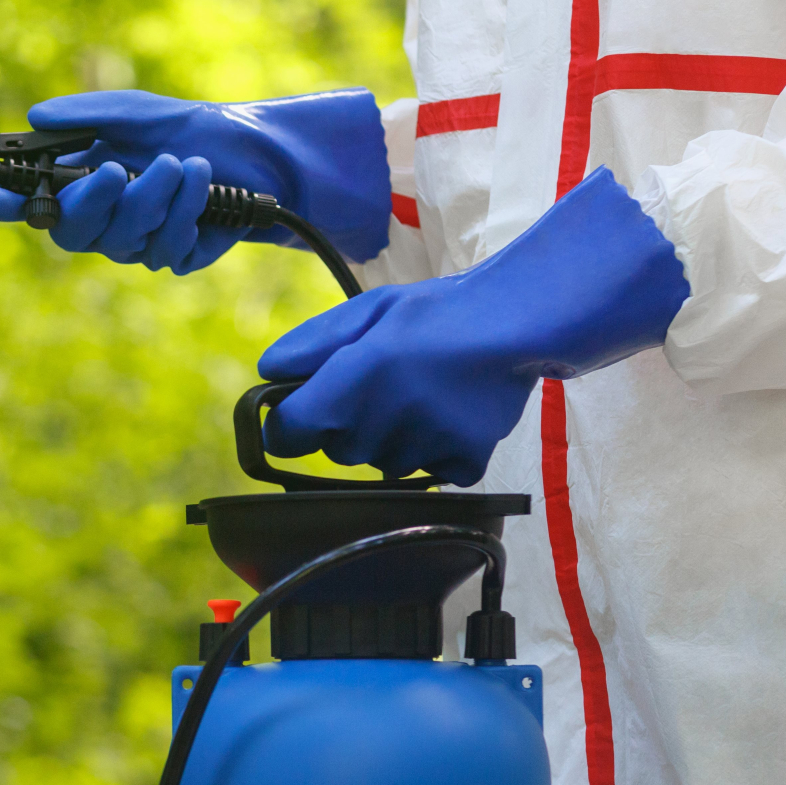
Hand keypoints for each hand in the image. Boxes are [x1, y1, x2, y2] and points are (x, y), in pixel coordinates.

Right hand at [0, 88, 389, 273]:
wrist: (257, 153)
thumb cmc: (191, 129)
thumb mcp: (139, 111)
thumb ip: (88, 116)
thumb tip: (35, 115)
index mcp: (80, 182)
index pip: (27, 204)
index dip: (4, 206)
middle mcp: (101, 219)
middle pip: (72, 233)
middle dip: (95, 201)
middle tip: (118, 169)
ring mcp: (135, 243)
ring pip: (124, 241)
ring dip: (157, 197)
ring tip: (186, 163)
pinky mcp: (174, 256)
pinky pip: (166, 251)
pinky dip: (188, 213)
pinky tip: (206, 184)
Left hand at [261, 167, 690, 485]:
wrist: (519, 321)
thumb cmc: (437, 312)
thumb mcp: (368, 311)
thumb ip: (312, 343)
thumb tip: (266, 371)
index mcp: (353, 378)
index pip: (288, 433)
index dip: (288, 426)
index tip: (299, 417)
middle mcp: (385, 418)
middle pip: (337, 452)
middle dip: (349, 426)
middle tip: (383, 386)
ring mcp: (426, 445)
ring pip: (384, 465)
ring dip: (392, 440)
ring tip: (422, 396)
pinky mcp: (464, 461)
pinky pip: (431, 473)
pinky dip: (436, 452)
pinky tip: (449, 415)